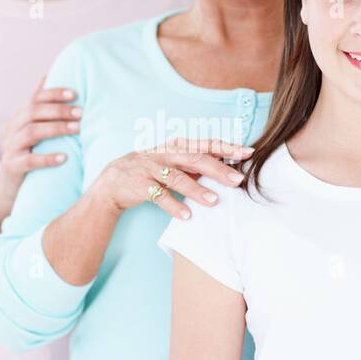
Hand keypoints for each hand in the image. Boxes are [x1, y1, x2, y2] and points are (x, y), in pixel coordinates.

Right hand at [0, 76, 81, 215]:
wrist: (8, 188)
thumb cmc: (29, 154)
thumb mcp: (33, 130)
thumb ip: (40, 108)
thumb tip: (49, 75)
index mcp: (18, 117)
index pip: (34, 99)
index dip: (54, 94)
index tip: (75, 94)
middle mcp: (11, 129)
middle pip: (32, 112)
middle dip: (58, 110)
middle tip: (80, 113)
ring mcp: (9, 148)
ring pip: (31, 132)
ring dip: (56, 129)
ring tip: (77, 129)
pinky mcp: (11, 167)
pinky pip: (29, 161)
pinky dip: (48, 158)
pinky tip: (64, 157)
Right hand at [90, 137, 254, 219]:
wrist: (113, 181)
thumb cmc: (151, 170)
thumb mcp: (174, 163)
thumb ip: (196, 164)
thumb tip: (228, 169)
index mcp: (177, 146)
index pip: (205, 144)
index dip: (226, 148)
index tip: (247, 152)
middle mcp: (165, 154)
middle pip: (195, 159)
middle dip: (218, 169)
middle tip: (237, 180)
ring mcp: (151, 168)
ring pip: (177, 177)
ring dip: (197, 190)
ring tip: (214, 201)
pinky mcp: (140, 184)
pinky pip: (159, 195)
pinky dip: (173, 205)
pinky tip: (186, 214)